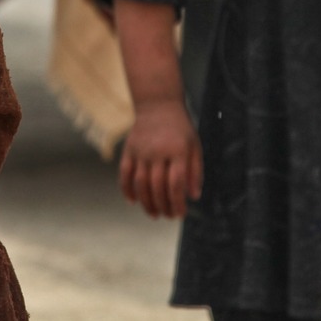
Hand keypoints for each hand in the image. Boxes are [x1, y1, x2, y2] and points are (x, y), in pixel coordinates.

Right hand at [118, 99, 202, 218]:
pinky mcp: (129, 149)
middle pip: (157, 186)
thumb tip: (193, 196)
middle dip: (163, 206)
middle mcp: (158, 151)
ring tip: (153, 214)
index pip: (176, 183)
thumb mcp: (194, 146)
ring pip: (140, 183)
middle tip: (167, 216)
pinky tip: (133, 201)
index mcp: (177, 151)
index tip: (180, 214)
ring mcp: (141, 151)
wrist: (158, 104)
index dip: (177, 202)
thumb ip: (196, 171)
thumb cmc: (180, 129)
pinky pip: (124, 173)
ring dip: (146, 202)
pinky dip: (126, 189)